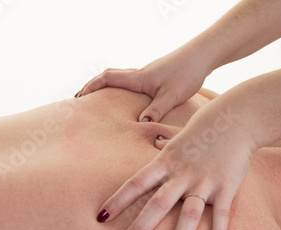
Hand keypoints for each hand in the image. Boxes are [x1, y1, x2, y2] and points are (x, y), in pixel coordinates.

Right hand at [75, 47, 210, 121]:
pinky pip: (133, 80)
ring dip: (107, 85)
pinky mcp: (157, 75)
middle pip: (110, 76)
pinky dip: (122, 87)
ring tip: (100, 100)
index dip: (91, 87)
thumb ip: (156, 110)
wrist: (202, 55)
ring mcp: (148, 73)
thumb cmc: (187, 73)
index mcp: (139, 78)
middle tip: (81, 98)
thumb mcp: (172, 95)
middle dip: (94, 86)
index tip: (78, 97)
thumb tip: (140, 123)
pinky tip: (129, 98)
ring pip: (121, 77)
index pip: (107, 79)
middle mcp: (141, 73)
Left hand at [96, 101, 256, 229]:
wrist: (236, 118)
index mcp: (166, 161)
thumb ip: (166, 146)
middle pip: (158, 204)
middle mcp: (183, 173)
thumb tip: (155, 146)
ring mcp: (205, 181)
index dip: (118, 200)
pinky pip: (222, 213)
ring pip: (189, 215)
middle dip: (140, 228)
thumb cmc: (204, 127)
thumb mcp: (178, 136)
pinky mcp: (226, 187)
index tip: (101, 217)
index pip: (136, 183)